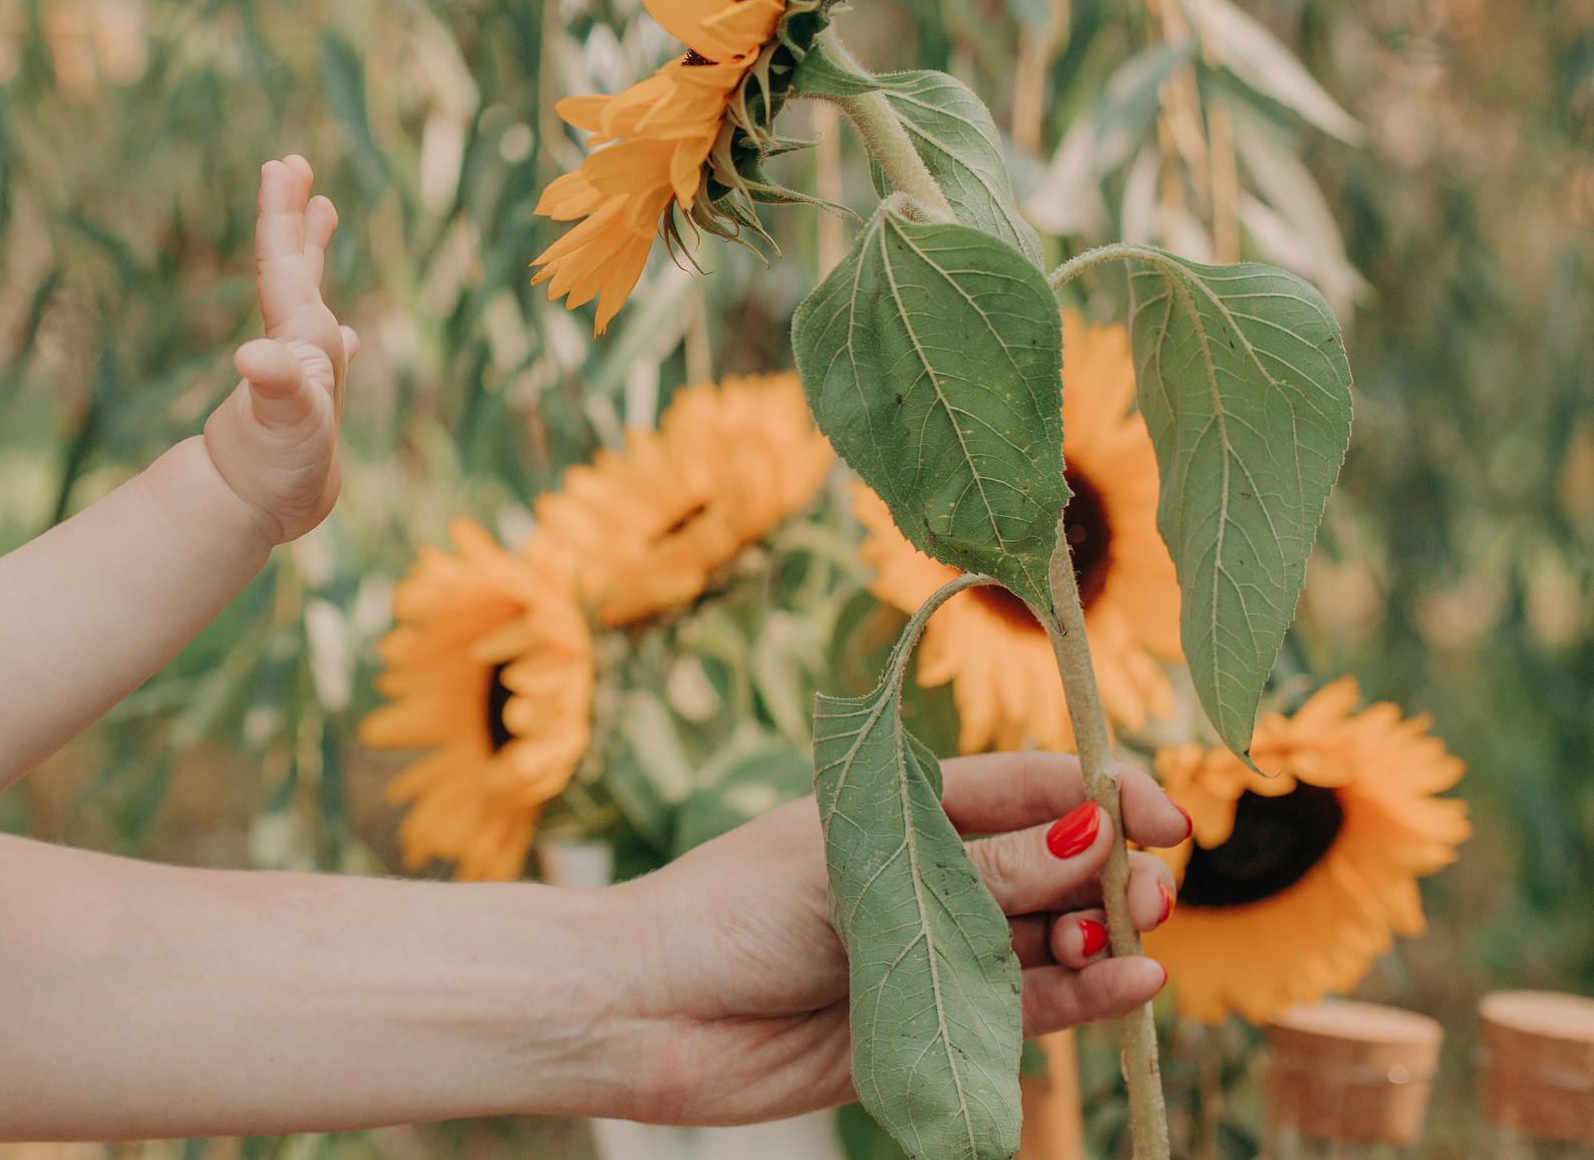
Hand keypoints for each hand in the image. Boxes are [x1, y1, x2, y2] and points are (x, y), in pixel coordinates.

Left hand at [203, 156, 357, 543]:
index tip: (279, 165)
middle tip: (291, 162)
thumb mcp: (284, 424)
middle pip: (289, 265)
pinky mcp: (310, 403)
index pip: (280, 263)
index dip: (280, 214)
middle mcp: (293, 344)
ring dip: (312, 252)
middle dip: (292, 214)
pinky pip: (326, 352)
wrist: (257, 511)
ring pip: (307, 297)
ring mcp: (302, 371)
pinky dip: (335, 332)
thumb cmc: (277, 469)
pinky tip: (345, 335)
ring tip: (323, 210)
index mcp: (293, 337)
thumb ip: (276, 387)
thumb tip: (252, 356)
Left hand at [606, 752, 1184, 1125]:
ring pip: (1047, 937)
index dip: (1102, 795)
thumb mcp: (859, 878)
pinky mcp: (932, 1024)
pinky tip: (1129, 984)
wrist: (646, 1011)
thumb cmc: (730, 913)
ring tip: (1132, 938)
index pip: (1027, 788)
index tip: (1166, 815)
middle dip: (1111, 872)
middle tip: (1148, 891)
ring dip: (1099, 934)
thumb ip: (979, 873)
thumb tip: (1093, 837)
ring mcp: (934, 950)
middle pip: (1052, 864)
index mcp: (903, 807)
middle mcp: (930, 876)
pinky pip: (1026, 1005)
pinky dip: (1082, 995)